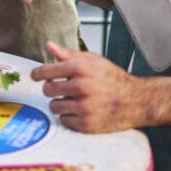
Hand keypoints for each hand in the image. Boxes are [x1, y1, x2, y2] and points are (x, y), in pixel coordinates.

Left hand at [31, 41, 147, 133]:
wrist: (135, 100)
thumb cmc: (113, 79)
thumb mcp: (93, 60)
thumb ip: (68, 54)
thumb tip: (49, 46)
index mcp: (80, 68)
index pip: (47, 71)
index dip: (37, 73)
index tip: (35, 75)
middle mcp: (81, 86)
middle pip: (47, 90)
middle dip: (52, 89)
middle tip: (61, 88)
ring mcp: (84, 106)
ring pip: (54, 106)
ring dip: (60, 103)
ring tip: (73, 99)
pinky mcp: (86, 124)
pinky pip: (64, 120)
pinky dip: (69, 116)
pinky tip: (80, 110)